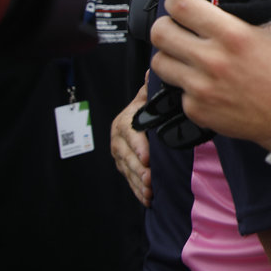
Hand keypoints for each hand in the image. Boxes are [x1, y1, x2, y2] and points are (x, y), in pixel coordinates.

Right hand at [110, 78, 152, 206]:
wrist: (141, 121)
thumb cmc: (147, 108)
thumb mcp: (148, 98)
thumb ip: (150, 89)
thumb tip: (151, 72)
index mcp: (124, 122)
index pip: (129, 135)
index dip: (138, 147)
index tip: (147, 158)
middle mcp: (119, 140)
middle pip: (126, 157)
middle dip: (138, 170)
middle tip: (151, 179)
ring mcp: (121, 156)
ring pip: (128, 171)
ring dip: (138, 183)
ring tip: (150, 191)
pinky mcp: (125, 168)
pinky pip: (130, 181)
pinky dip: (138, 191)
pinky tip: (147, 199)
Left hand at [150, 0, 270, 150]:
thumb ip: (248, 5)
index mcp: (232, 34)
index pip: (181, 5)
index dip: (175, 0)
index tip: (180, 3)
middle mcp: (212, 60)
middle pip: (160, 32)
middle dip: (167, 25)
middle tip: (178, 28)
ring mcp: (201, 87)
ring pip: (159, 61)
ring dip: (171, 55)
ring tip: (187, 56)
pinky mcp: (196, 109)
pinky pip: (176, 89)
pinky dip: (187, 84)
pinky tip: (205, 83)